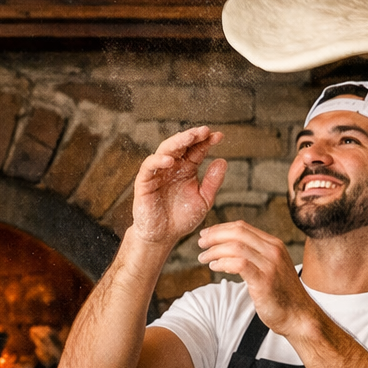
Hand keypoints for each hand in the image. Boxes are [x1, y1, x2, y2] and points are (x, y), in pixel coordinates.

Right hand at [129, 126, 227, 246]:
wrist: (163, 237)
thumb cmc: (181, 219)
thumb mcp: (203, 200)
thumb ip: (212, 182)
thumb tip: (223, 160)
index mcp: (187, 169)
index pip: (197, 150)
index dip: (207, 141)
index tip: (219, 136)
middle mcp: (172, 167)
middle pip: (181, 145)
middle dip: (193, 136)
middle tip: (205, 131)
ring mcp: (158, 173)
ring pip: (165, 150)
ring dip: (177, 142)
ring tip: (190, 137)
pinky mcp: (144, 182)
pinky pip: (149, 166)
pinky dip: (158, 161)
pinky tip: (170, 160)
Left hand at [196, 220, 317, 336]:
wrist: (298, 316)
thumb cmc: (281, 294)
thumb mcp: (269, 268)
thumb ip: (254, 256)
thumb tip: (227, 250)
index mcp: (274, 245)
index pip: (243, 227)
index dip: (221, 228)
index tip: (207, 234)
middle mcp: (273, 251)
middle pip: (238, 233)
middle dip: (215, 236)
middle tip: (201, 243)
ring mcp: (270, 265)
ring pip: (236, 247)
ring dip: (215, 251)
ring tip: (204, 258)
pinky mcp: (264, 280)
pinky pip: (239, 264)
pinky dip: (222, 263)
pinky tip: (214, 267)